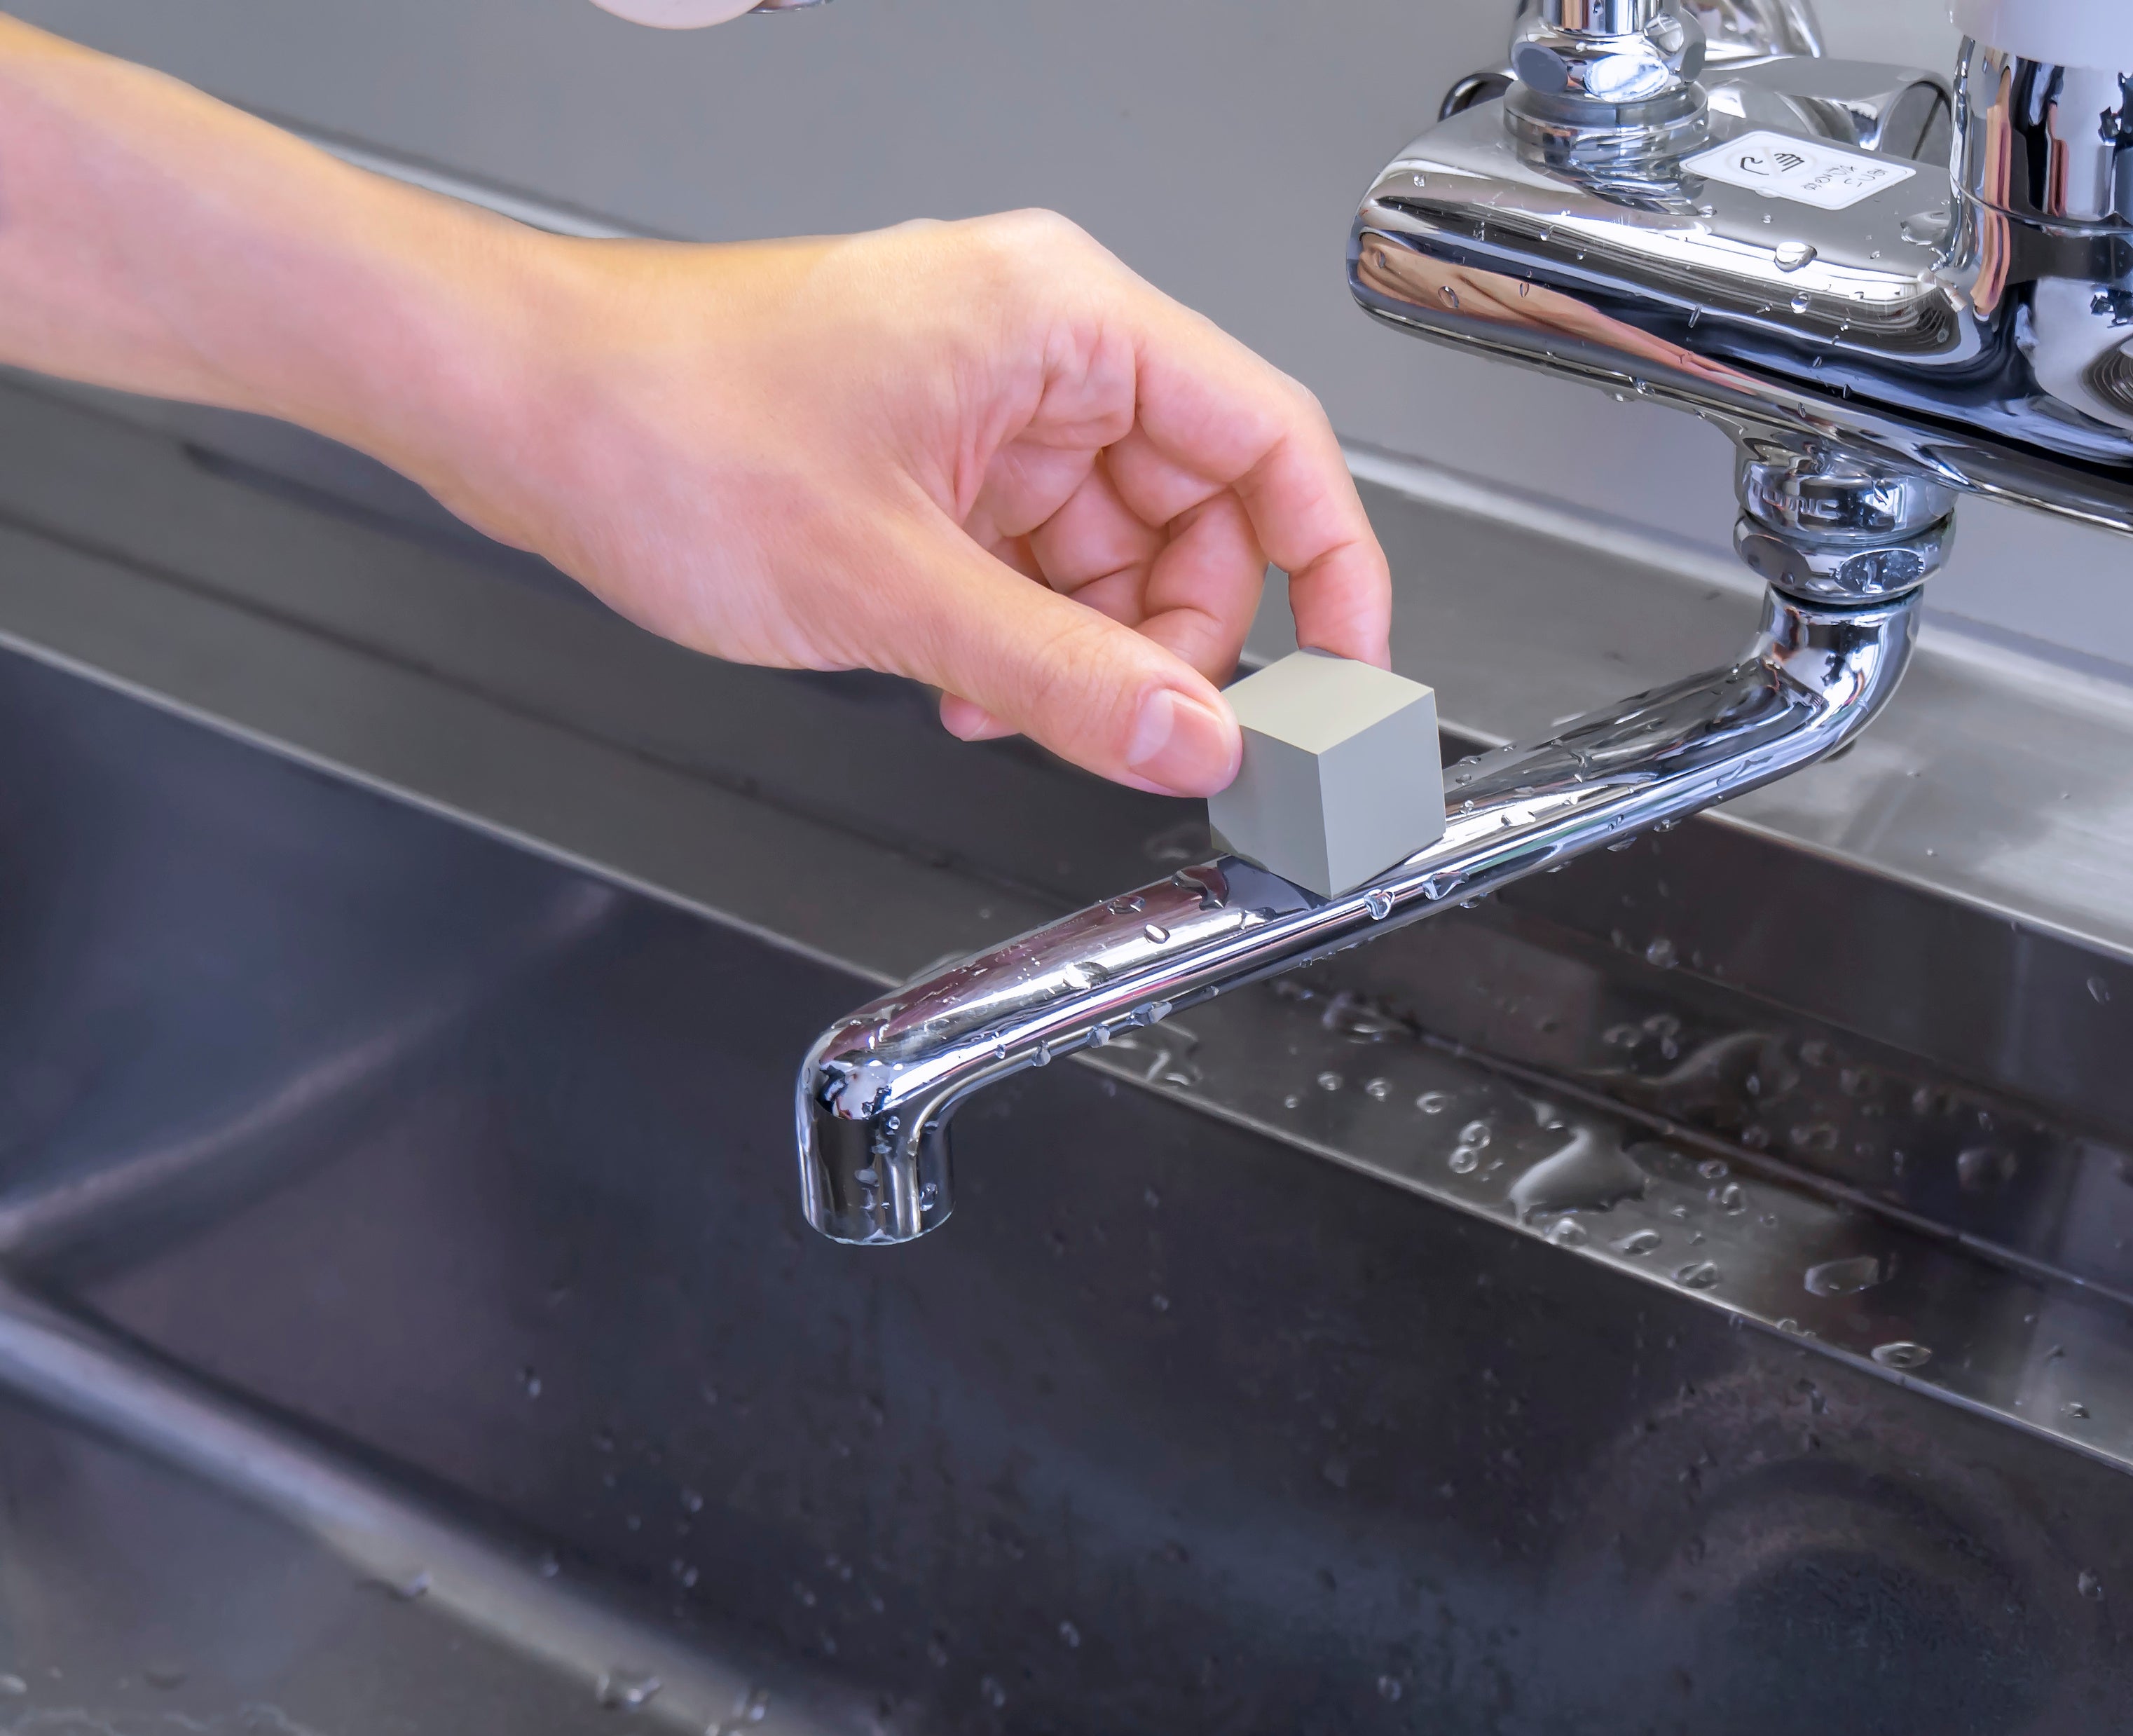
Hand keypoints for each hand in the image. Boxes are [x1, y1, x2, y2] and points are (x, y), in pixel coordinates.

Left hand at [407, 211, 1391, 795]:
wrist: (513, 406)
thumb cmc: (661, 423)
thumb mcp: (894, 586)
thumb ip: (1067, 677)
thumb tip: (1194, 743)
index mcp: (1063, 321)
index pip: (1272, 440)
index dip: (1331, 571)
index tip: (1346, 679)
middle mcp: (1040, 349)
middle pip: (1204, 513)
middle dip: (1182, 637)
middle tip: (1153, 730)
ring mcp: (988, 403)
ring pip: (1119, 553)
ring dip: (1090, 651)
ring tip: (1013, 705)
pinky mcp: (938, 455)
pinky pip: (1040, 562)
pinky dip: (1027, 637)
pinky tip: (969, 684)